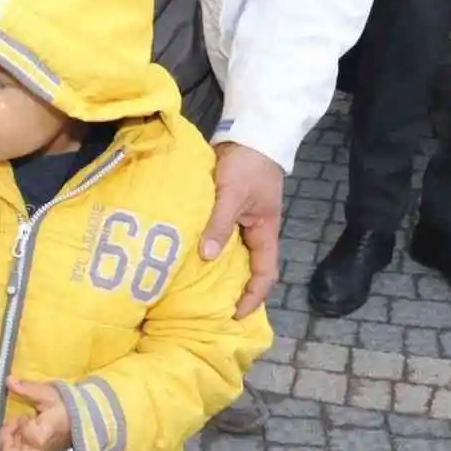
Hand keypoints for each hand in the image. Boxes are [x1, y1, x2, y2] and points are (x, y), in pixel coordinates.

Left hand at [0, 377, 71, 450]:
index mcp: (47, 432)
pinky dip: (16, 444)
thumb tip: (8, 380)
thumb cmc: (65, 404)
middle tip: (8, 429)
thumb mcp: (47, 393)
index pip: (33, 437)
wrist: (84, 417)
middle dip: (6, 446)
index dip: (20, 428)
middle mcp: (43, 448)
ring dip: (10, 443)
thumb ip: (27, 388)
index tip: (20, 416)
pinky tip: (20, 430)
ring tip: (15, 426)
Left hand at [201, 142, 283, 317]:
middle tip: (209, 309)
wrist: (248, 135)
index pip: (265, 274)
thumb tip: (206, 255)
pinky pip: (216, 239)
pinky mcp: (224, 213)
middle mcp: (253, 232)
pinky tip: (186, 261)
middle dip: (232, 291)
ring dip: (215, 271)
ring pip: (229, 255)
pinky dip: (204, 250)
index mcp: (264, 232)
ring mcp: (239, 223)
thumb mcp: (232, 194)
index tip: (235, 314)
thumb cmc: (246, 165)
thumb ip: (219, 223)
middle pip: (246, 269)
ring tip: (192, 291)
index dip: (253, 297)